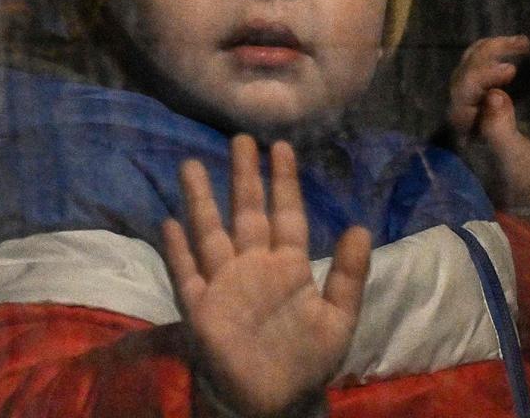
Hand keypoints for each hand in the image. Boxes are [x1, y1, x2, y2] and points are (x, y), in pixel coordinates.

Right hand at [162, 135, 370, 416]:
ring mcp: (225, 285)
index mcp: (289, 267)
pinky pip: (187, 274)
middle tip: (240, 137)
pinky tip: (169, 222)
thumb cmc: (308, 361)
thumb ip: (350, 275)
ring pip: (211, 234)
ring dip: (202, 201)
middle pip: (247, 213)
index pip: (286, 215)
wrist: (278, 402)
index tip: (281, 146)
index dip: (283, 182)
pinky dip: (178, 250)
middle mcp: (254, 267)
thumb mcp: (339, 319)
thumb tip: (361, 226)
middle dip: (244, 177)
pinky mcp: (202, 309)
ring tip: (192, 164)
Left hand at [448, 35, 529, 209]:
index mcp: (464, 135)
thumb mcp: (518, 163)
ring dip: (492, 53)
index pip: (463, 95)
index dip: (482, 76)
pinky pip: (485, 78)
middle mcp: (465, 122)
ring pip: (472, 73)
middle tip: (522, 45)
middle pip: (463, 77)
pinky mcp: (493, 112)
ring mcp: (478, 115)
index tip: (512, 69)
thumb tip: (492, 95)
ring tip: (522, 44)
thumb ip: (501, 132)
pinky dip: (498, 61)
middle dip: (487, 56)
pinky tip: (518, 56)